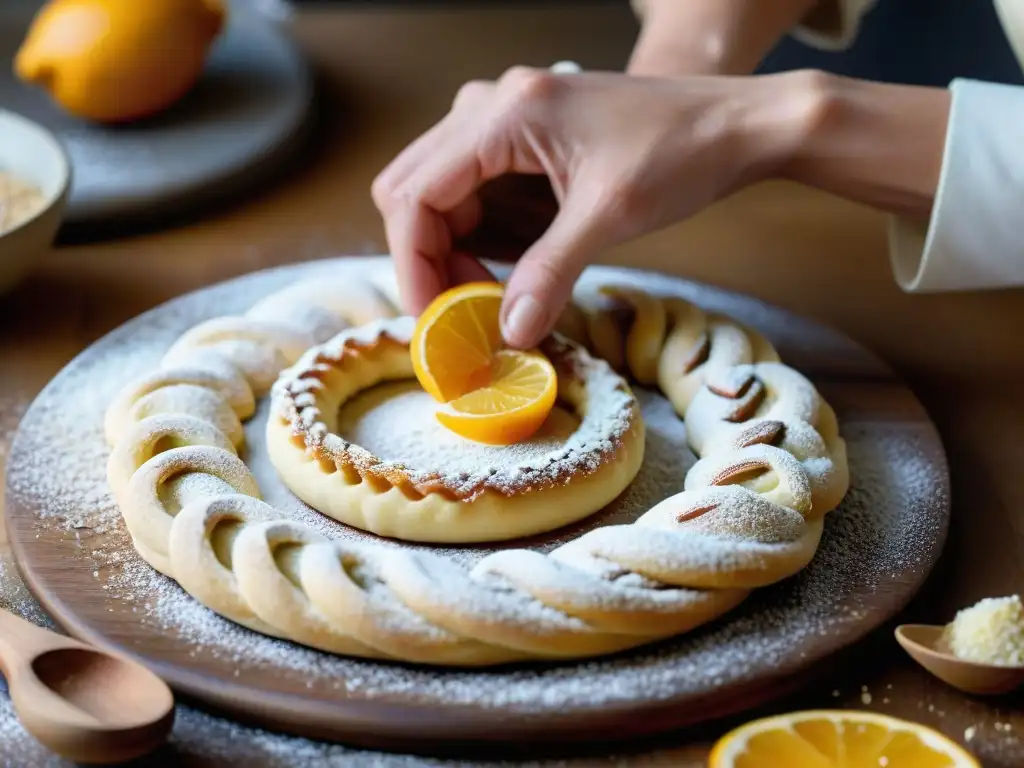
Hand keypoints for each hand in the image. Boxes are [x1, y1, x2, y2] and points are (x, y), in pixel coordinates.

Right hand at [372, 67, 815, 347]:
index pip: (415, 194)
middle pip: (411, 190)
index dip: (414, 265)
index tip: (433, 321)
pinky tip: (507, 274)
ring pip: (437, 194)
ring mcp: (504, 121)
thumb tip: (508, 334)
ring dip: (450, 252)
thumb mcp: (610, 216)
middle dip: (426, 259)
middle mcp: (491, 106)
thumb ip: (550, 273)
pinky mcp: (521, 142)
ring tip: (487, 302)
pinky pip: (472, 194)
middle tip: (459, 315)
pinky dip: (476, 239)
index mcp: (505, 114)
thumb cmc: (681, 151)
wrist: (734, 125)